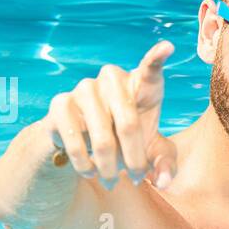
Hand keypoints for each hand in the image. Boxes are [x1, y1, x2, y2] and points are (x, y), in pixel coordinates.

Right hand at [45, 41, 176, 188]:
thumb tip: (162, 182)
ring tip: (111, 180)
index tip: (168, 47)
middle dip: (134, 161)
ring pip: (102, 140)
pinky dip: (85, 165)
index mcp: (141, 84)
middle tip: (135, 179)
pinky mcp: (60, 103)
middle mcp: (112, 78)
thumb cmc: (127, 139)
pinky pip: (75, 143)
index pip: (150, 69)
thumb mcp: (151, 152)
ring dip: (108, 168)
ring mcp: (84, 88)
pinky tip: (90, 171)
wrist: (80, 140)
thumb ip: (165, 164)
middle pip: (129, 126)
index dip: (157, 58)